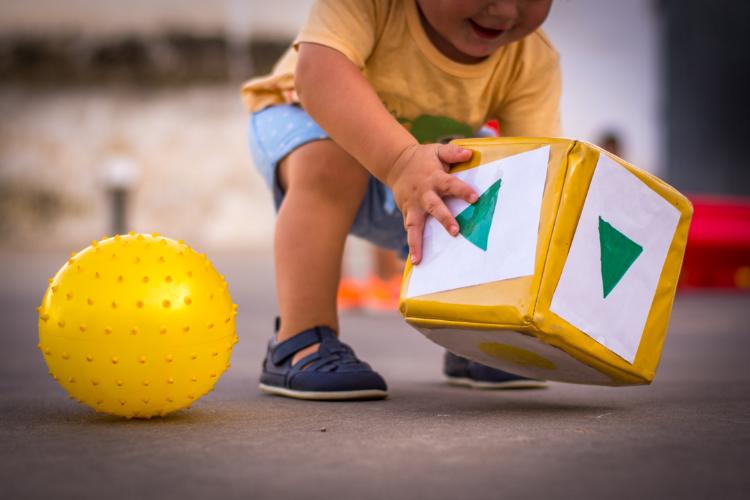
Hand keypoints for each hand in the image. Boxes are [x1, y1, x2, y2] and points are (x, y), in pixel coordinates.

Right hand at [387, 143, 477, 264]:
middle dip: (444, 219)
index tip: (475, 198)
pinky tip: (416, 260)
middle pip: (434, 207)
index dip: (463, 190)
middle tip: (456, 231)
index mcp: (434, 177)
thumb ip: (454, 152)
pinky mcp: (407, 213)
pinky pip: (410, 230)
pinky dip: (412, 245)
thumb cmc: (423, 159)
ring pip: (414, 224)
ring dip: (417, 242)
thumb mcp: (437, 150)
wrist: (396, 164)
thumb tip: (470, 154)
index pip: (451, 184)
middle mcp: (423, 193)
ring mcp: (413, 205)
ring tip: (419, 259)